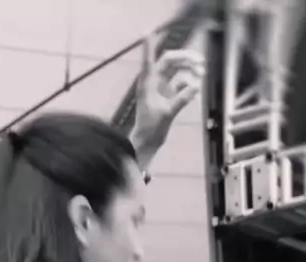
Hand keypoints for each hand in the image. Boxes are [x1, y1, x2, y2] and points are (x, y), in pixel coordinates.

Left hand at [130, 35, 204, 158]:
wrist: (147, 143)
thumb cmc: (151, 129)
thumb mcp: (166, 114)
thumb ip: (181, 99)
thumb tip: (196, 86)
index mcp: (148, 82)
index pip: (150, 58)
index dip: (149, 45)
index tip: (150, 31)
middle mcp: (154, 82)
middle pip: (170, 61)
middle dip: (185, 58)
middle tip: (201, 62)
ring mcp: (161, 88)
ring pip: (177, 70)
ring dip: (189, 69)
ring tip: (202, 73)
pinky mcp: (167, 96)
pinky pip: (180, 83)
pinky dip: (188, 83)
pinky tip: (195, 89)